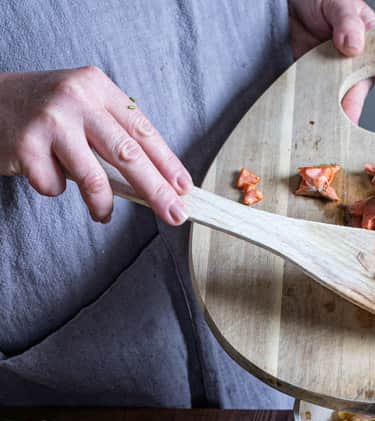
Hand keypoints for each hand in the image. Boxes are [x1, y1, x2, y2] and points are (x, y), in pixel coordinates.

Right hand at [0, 67, 191, 224]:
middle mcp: (75, 98)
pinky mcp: (26, 146)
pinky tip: (42, 172)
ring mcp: (50, 121)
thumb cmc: (41, 112)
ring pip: (95, 179)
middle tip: (175, 215)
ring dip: (102, 205)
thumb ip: (113, 135)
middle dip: (156, 191)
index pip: (142, 130)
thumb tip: (157, 181)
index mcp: (96, 87)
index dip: (167, 163)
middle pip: (129, 155)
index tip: (184, 189)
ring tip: (102, 214)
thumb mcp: (81, 108)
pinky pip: (56, 186)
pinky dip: (53, 189)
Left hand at [288, 1, 374, 123]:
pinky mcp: (323, 88)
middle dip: (353, 108)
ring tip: (327, 126)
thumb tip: (354, 44)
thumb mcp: (338, 2)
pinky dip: (318, 112)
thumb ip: (346, 21)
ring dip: (333, 113)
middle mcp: (364, 68)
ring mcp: (343, 80)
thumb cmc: (324, 0)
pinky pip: (323, 104)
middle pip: (361, 94)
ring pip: (341, 103)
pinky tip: (316, 120)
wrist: (294, 8)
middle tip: (349, 121)